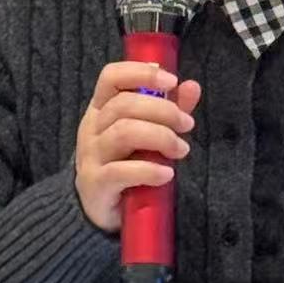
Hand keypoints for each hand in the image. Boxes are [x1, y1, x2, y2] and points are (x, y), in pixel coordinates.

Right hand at [75, 61, 202, 232]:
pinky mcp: (96, 184)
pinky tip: (167, 174)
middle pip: (123, 104)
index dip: (141, 72)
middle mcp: (91, 128)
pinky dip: (149, 170)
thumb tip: (192, 86)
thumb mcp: (146, 133)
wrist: (98, 210)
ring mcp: (91, 156)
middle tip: (187, 124)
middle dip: (163, 110)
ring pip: (124, 132)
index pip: (111, 77)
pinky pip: (121, 171)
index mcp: (101, 109)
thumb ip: (168, 109)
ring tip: (181, 149)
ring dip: (160, 137)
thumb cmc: (125, 163)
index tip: (171, 80)